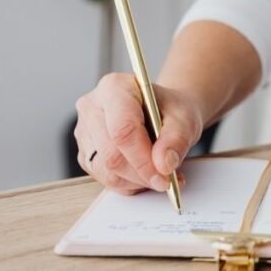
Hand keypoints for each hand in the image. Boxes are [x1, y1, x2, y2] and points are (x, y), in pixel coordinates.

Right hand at [74, 74, 203, 193]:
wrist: (164, 111)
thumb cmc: (171, 109)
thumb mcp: (185, 118)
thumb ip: (177, 139)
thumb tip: (164, 164)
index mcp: (115, 88)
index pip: (123, 130)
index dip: (143, 160)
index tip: (164, 176)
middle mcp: (93, 107)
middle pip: (112, 154)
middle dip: (142, 174)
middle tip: (168, 180)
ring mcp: (85, 131)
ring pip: (105, 171)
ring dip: (136, 181)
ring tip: (160, 174)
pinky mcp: (85, 152)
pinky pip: (103, 178)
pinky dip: (128, 183)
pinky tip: (145, 173)